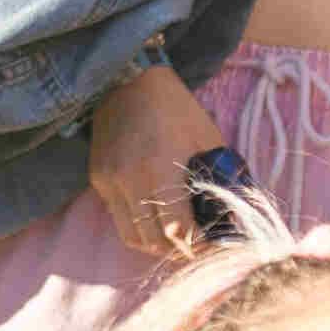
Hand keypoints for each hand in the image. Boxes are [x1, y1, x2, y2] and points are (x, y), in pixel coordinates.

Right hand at [87, 59, 227, 261]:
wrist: (128, 80)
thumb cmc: (177, 109)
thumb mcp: (207, 142)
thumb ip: (217, 181)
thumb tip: (231, 217)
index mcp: (159, 170)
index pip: (176, 230)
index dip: (197, 244)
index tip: (213, 244)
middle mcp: (128, 180)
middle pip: (152, 240)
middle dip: (178, 249)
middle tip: (198, 245)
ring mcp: (109, 181)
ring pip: (131, 236)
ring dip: (155, 244)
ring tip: (177, 238)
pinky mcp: (98, 179)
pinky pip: (119, 217)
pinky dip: (138, 226)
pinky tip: (156, 216)